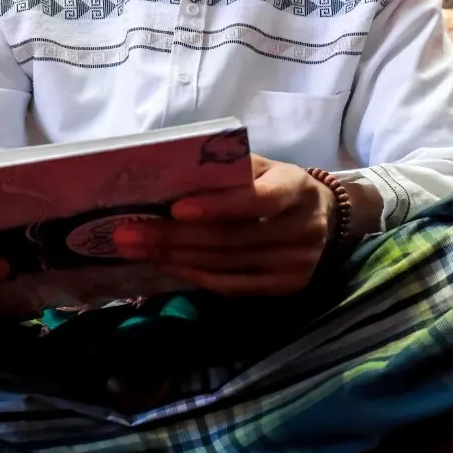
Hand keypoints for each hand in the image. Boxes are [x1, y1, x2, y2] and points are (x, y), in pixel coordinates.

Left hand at [112, 154, 335, 296]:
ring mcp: (296, 263)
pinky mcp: (285, 287)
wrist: (322, 217)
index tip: (176, 209)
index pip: (258, 199)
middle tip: (129, 233)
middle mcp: (303, 229)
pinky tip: (167, 265)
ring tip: (136, 249)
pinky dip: (195, 276)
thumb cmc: (275, 183)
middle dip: (175, 237)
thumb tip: (168, 176)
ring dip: (175, 258)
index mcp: (297, 187)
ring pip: (226, 264)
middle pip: (233, 238)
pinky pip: (232, 286)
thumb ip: (226, 169)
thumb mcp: (260, 166)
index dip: (218, 205)